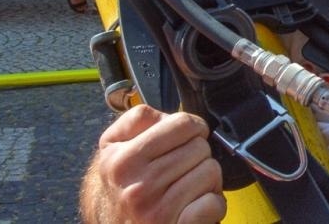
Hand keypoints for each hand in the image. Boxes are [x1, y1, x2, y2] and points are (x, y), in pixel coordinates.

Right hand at [82, 106, 224, 223]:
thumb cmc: (125, 183)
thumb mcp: (114, 147)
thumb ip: (138, 120)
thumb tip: (167, 116)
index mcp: (121, 162)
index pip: (183, 123)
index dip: (191, 128)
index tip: (183, 140)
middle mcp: (137, 188)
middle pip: (200, 147)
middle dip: (197, 155)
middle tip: (181, 170)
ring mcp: (156, 212)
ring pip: (211, 171)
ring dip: (206, 180)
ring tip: (186, 188)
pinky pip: (213, 203)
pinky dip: (212, 204)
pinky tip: (194, 206)